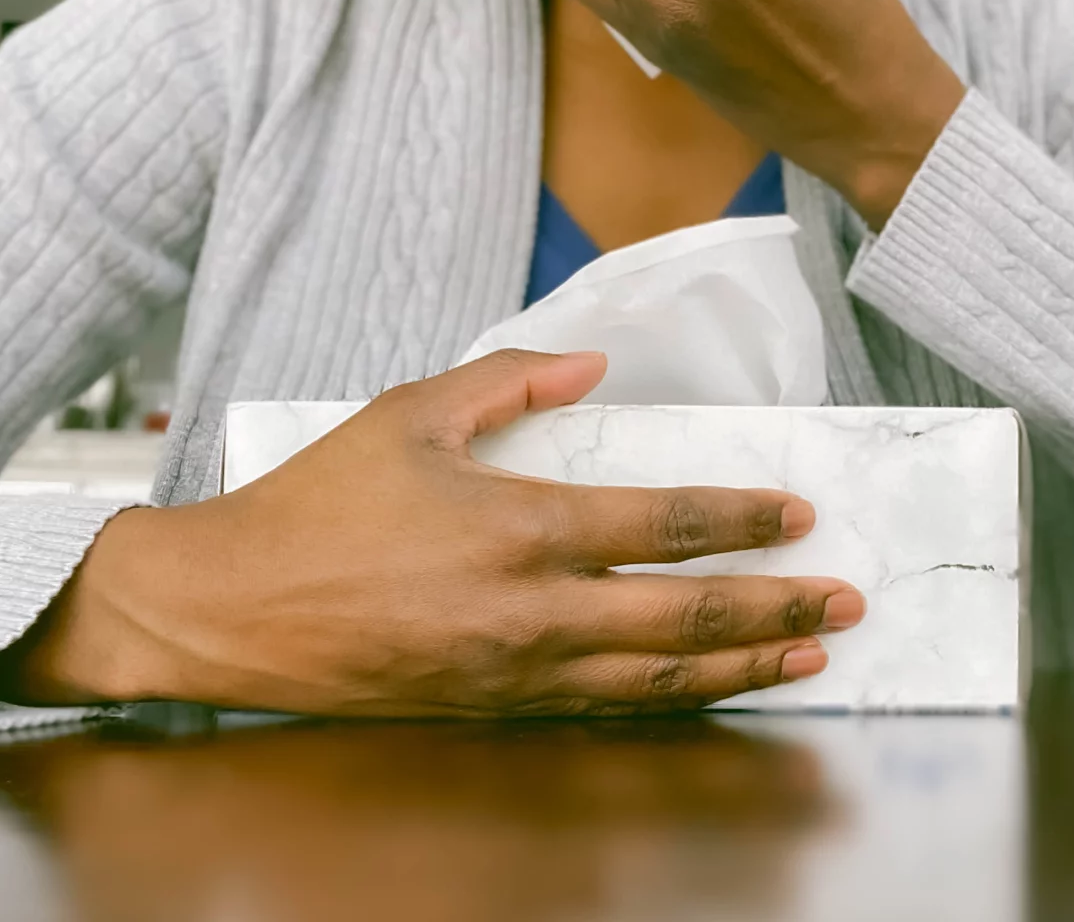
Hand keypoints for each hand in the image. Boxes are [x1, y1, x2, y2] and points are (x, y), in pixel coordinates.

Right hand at [0, 350, 864, 716]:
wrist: (230, 612)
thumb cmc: (316, 506)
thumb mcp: (409, 414)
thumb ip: (508, 380)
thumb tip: (592, 365)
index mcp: (519, 528)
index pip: (664, 523)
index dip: (742, 519)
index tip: (797, 514)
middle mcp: (532, 611)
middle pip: (685, 616)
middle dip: (776, 605)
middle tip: (844, 601)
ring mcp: (516, 672)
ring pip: (657, 678)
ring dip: (742, 664)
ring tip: (807, 655)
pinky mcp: (493, 708)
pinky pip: (605, 709)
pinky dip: (672, 699)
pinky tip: (709, 688)